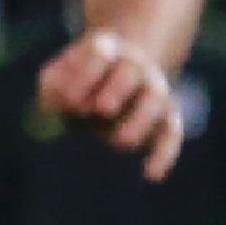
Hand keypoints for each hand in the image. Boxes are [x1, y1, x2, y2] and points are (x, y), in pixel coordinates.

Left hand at [41, 25, 186, 180]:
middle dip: (117, 90)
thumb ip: (53, 86)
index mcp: (106, 49)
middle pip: (131, 73)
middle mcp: (134, 65)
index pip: (99, 52)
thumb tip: (66, 105)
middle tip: (101, 109)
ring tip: (119, 141)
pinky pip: (172, 132)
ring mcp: (153, 89)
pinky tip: (152, 175)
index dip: (85, 75)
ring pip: (156, 101)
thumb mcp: (55, 76)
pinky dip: (165, 152)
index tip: (69, 102)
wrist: (111, 75)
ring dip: (140, 120)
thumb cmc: (75, 79)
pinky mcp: (165, 115)